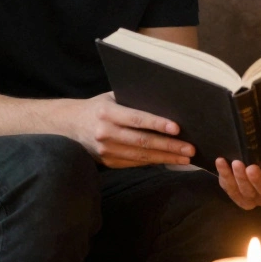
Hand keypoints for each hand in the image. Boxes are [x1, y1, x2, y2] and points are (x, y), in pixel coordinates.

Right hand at [67, 93, 194, 167]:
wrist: (69, 126)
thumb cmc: (98, 107)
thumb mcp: (112, 98)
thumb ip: (133, 100)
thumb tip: (165, 103)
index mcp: (107, 113)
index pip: (137, 119)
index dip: (157, 124)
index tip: (177, 128)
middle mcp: (105, 133)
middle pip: (142, 142)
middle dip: (169, 146)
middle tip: (190, 148)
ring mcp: (106, 151)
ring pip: (141, 156)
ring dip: (166, 158)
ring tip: (185, 157)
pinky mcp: (108, 162)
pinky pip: (135, 163)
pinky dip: (154, 162)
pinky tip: (169, 161)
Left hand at [215, 157, 260, 209]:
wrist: (246, 172)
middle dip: (258, 180)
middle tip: (251, 168)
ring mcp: (252, 199)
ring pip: (246, 193)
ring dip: (240, 179)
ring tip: (235, 163)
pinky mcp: (237, 198)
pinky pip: (230, 189)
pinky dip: (225, 176)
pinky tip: (221, 162)